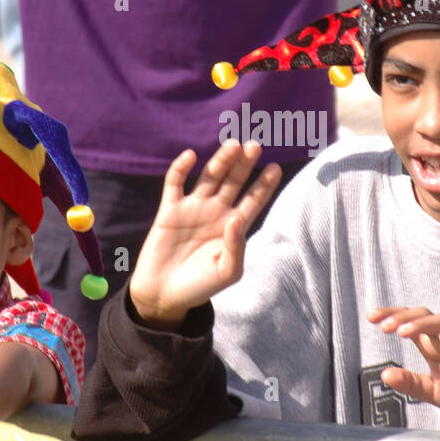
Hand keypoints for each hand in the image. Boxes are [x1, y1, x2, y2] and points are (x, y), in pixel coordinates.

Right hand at [129, 142, 280, 328]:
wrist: (163, 295)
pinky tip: (190, 156)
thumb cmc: (200, 287)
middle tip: (255, 146)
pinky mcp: (169, 209)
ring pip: (209, 177)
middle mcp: (216, 212)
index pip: (253, 200)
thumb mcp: (226, 273)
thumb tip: (236, 219)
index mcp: (233, 227)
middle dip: (244, 165)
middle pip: (234, 182)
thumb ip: (236, 247)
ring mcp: (193, 208)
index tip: (276, 167)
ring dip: (220, 161)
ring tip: (233, 145)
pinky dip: (180, 168)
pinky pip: (175, 183)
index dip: (264, 184)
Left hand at [370, 306, 439, 422]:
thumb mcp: (432, 391)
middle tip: (384, 326)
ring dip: (423, 324)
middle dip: (402, 317)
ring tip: (404, 331)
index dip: (391, 316)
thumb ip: (410, 383)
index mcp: (431, 346)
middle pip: (423, 316)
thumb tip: (384, 374)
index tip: (371, 317)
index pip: (409, 322)